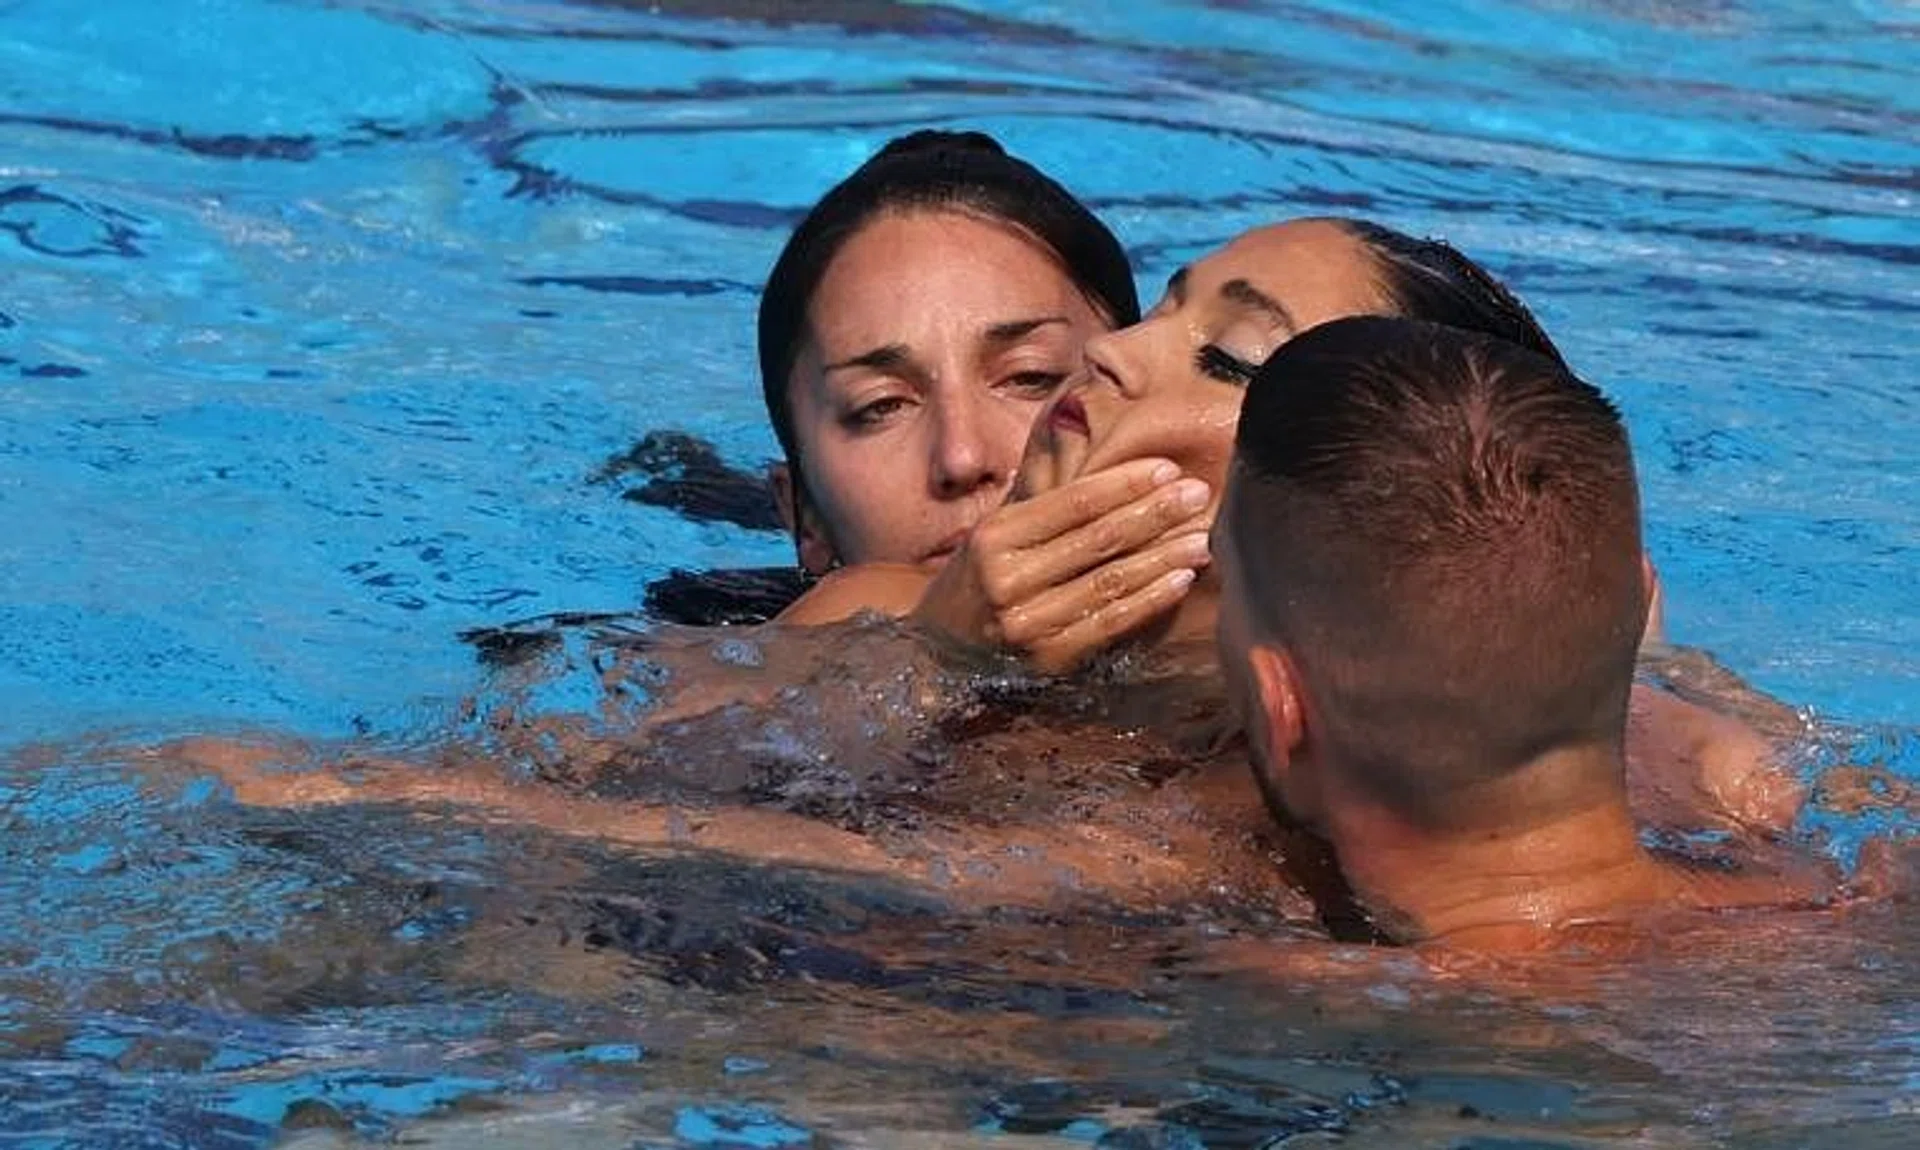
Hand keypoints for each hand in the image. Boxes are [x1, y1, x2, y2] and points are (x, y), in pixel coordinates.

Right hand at [913, 457, 1212, 671]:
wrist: (937, 659)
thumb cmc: (976, 582)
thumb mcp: (992, 532)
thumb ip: (1035, 489)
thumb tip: (1074, 420)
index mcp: (994, 537)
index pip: (1072, 502)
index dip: (1124, 483)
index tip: (1167, 468)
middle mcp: (1007, 578)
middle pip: (1097, 538)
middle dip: (1155, 513)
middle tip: (1199, 493)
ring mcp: (1028, 623)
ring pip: (1109, 581)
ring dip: (1162, 557)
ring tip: (1202, 536)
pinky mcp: (1047, 661)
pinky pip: (1109, 624)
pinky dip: (1149, 600)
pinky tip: (1180, 580)